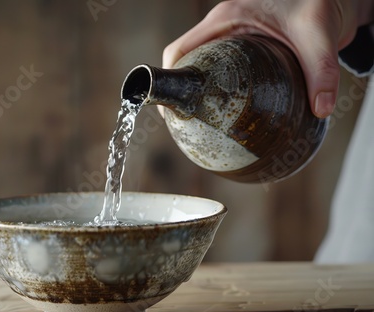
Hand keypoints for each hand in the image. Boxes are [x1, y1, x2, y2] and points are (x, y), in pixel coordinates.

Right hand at [163, 0, 372, 117]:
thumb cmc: (317, 5)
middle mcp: (221, 27)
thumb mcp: (318, 36)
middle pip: (183, 61)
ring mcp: (228, 36)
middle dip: (180, 91)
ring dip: (194, 90)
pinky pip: (215, 66)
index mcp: (226, 19)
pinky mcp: (239, 46)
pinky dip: (212, 87)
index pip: (179, 50)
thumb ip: (321, 71)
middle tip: (185, 122)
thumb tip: (320, 109)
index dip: (168, 79)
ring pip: (197, 65)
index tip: (169, 109)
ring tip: (199, 121)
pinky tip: (224, 110)